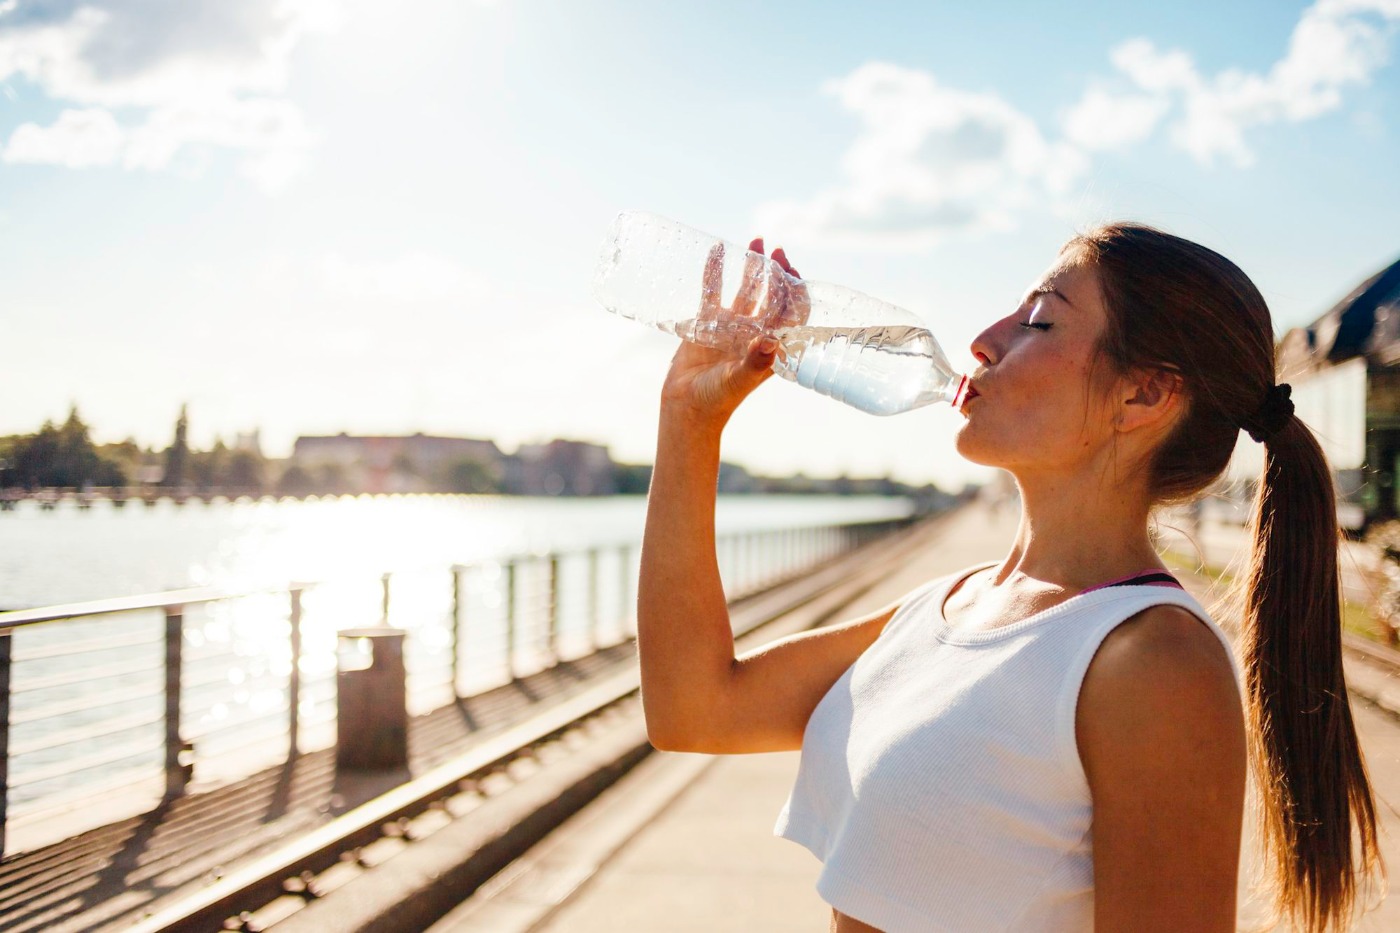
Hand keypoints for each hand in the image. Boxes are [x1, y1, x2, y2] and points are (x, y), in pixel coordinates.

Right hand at [661, 238, 805, 426]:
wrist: (686, 406)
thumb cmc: (717, 399)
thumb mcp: (737, 381)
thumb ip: (754, 363)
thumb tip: (769, 342)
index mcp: (770, 347)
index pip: (792, 315)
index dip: (796, 293)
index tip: (794, 272)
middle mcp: (754, 333)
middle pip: (771, 296)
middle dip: (776, 272)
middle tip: (776, 250)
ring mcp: (732, 326)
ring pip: (746, 289)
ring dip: (751, 266)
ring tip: (756, 240)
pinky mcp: (707, 323)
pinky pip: (713, 291)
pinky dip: (715, 272)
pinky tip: (716, 250)